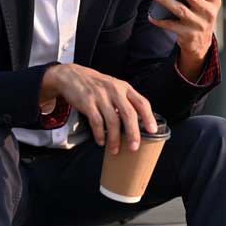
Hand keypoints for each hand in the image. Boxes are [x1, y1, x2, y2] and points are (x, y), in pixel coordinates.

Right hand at [40, 64, 156, 153]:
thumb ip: (125, 101)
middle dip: (133, 132)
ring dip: (114, 138)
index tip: (153, 130)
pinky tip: (101, 141)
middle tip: (134, 147)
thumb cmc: (96, 85)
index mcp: (125, 87)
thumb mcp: (114, 87)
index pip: (142, 102)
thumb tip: (136, 122)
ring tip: (115, 150)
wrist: (72, 75)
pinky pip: (96, 122)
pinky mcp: (87, 102)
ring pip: (112, 121)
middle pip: (129, 114)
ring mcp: (101, 96)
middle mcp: (115, 90)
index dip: (149, 117)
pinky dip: (99, 134)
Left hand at [148, 0, 219, 75]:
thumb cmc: (199, 14)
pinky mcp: (188, 35)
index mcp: (214, 1)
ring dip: (166, 0)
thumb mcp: (205, 3)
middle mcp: (208, 13)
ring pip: (180, 10)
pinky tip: (151, 15)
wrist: (201, 43)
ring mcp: (198, 25)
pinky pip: (171, 25)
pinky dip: (160, 20)